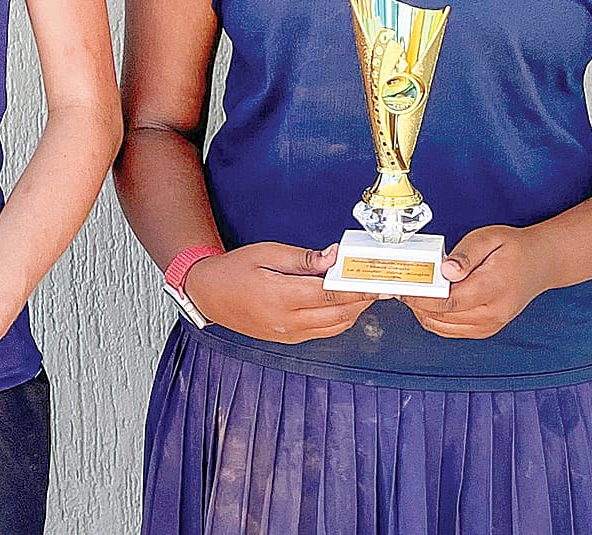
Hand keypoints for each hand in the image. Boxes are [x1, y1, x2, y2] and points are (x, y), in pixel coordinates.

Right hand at [184, 242, 375, 343]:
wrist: (209, 294)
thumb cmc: (235, 269)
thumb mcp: (267, 253)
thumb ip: (303, 258)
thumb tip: (334, 256)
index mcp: (280, 297)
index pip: (330, 295)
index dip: (357, 288)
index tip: (375, 278)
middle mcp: (287, 321)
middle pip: (338, 314)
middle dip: (363, 300)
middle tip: (381, 285)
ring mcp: (289, 334)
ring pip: (335, 327)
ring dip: (356, 311)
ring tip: (369, 293)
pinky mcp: (289, 339)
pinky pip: (324, 333)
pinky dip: (341, 320)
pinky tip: (348, 305)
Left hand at [400, 225, 552, 338]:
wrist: (540, 264)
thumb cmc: (514, 249)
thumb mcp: (489, 238)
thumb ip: (465, 254)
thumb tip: (445, 270)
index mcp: (494, 288)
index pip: (450, 301)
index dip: (422, 297)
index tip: (404, 287)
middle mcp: (493, 313)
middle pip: (443, 317)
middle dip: (418, 303)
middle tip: (402, 286)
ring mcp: (490, 325)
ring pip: (444, 327)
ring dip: (424, 312)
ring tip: (413, 292)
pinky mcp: (485, 329)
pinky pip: (452, 330)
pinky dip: (435, 319)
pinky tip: (429, 302)